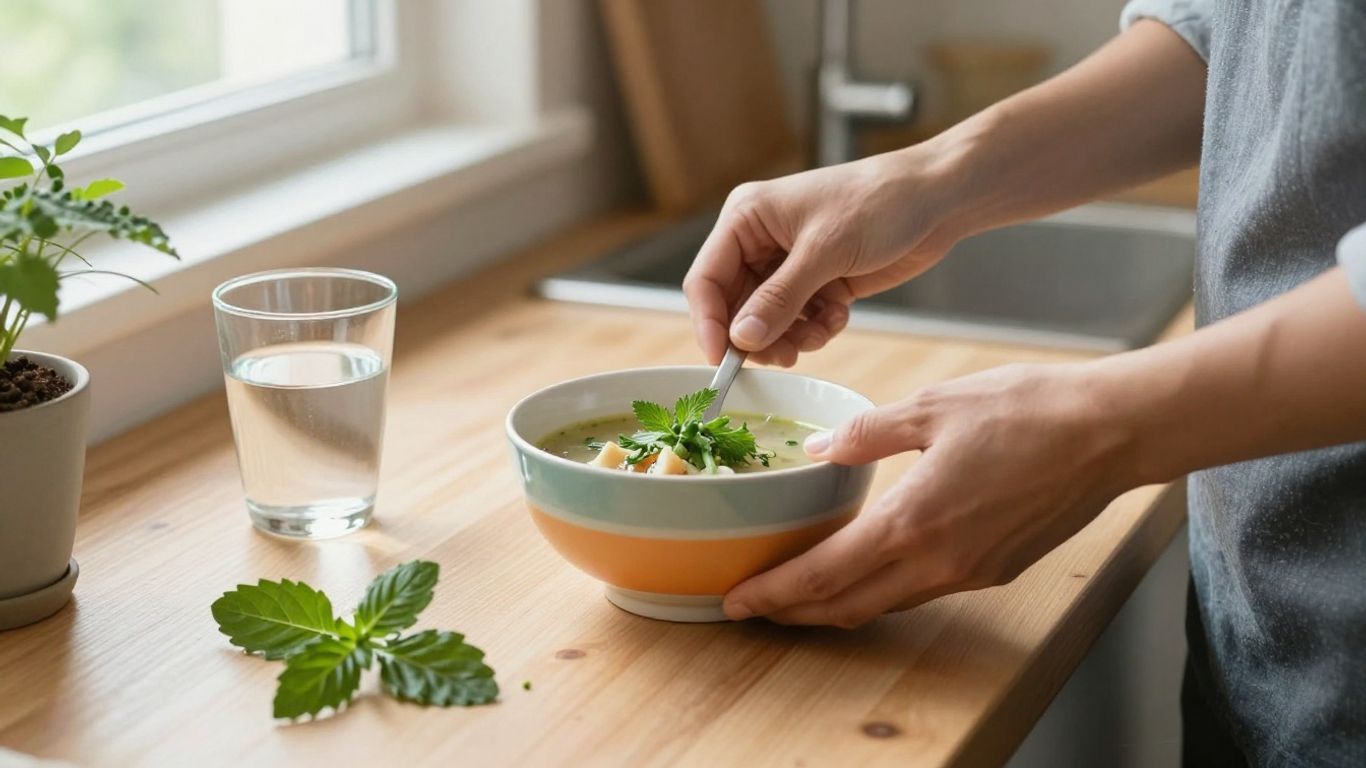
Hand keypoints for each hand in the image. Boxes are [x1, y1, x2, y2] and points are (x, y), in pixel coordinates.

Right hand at [683, 150, 965, 365]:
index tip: (724, 362)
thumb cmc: (880, 203)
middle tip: (786, 356)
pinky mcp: (816, 281)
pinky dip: (816, 329)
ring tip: (821, 331)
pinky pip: (798, 321)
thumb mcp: (824, 251)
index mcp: (746, 218)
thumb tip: (742, 339)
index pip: (706, 280)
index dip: (711, 325)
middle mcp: (759, 241)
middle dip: (760, 336)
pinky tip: (839, 315)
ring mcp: (788, 263)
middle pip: (735, 308)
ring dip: (791, 336)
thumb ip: (780, 298)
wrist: (936, 199)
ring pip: (767, 321)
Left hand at [722, 362, 1137, 626]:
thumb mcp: (932, 406)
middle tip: (752, 605)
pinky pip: (920, 591)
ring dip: (835, 605)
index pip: (823, 576)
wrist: (1111, 432)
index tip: (734, 600)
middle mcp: (937, 562)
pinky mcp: (995, 570)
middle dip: (792, 612)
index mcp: (913, 522)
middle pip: (846, 607)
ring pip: (883, 604)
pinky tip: (865, 566)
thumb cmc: (1026, 410)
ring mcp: (969, 573)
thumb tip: (818, 452)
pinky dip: (879, 589)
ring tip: (796, 591)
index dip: (773, 593)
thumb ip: (866, 435)